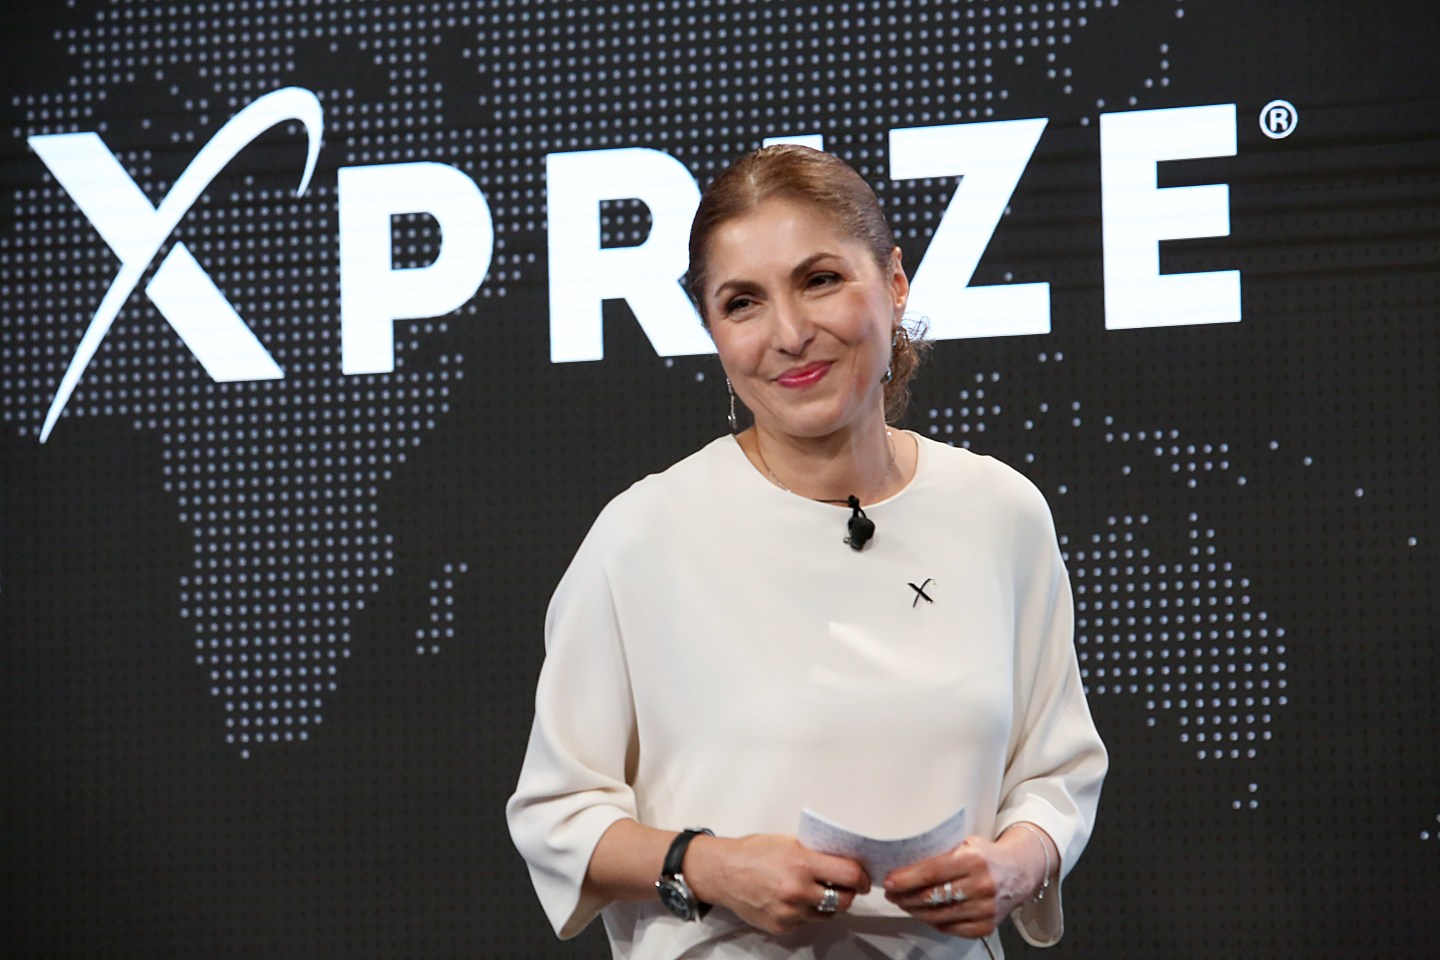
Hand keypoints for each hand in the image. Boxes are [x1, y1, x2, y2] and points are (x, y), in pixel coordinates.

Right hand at [685, 833, 870, 935]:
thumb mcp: (788, 841)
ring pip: (828, 914)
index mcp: (802, 864)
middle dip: (848, 892)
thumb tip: (842, 858)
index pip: (850, 875)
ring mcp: (790, 913)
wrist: (722, 872)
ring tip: (815, 890)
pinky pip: (807, 922)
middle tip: (843, 884)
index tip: (863, 878)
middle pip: (844, 900)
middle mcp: (798, 891)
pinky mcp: (782, 927)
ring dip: (827, 903)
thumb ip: (816, 852)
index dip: (862, 877)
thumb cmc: (752, 852)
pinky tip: (793, 899)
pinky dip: (806, 912)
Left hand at [882, 833, 1039, 938]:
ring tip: (903, 903)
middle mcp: (981, 885)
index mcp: (974, 859)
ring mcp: (985, 908)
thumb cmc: (986, 856)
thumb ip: (941, 851)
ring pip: (938, 915)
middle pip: (932, 897)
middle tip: (892, 893)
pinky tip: (924, 913)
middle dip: (905, 897)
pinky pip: (950, 928)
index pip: (932, 872)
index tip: (889, 882)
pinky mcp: (986, 926)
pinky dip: (933, 922)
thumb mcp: (966, 843)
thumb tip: (904, 862)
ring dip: (914, 911)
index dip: (906, 879)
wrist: (1018, 872)